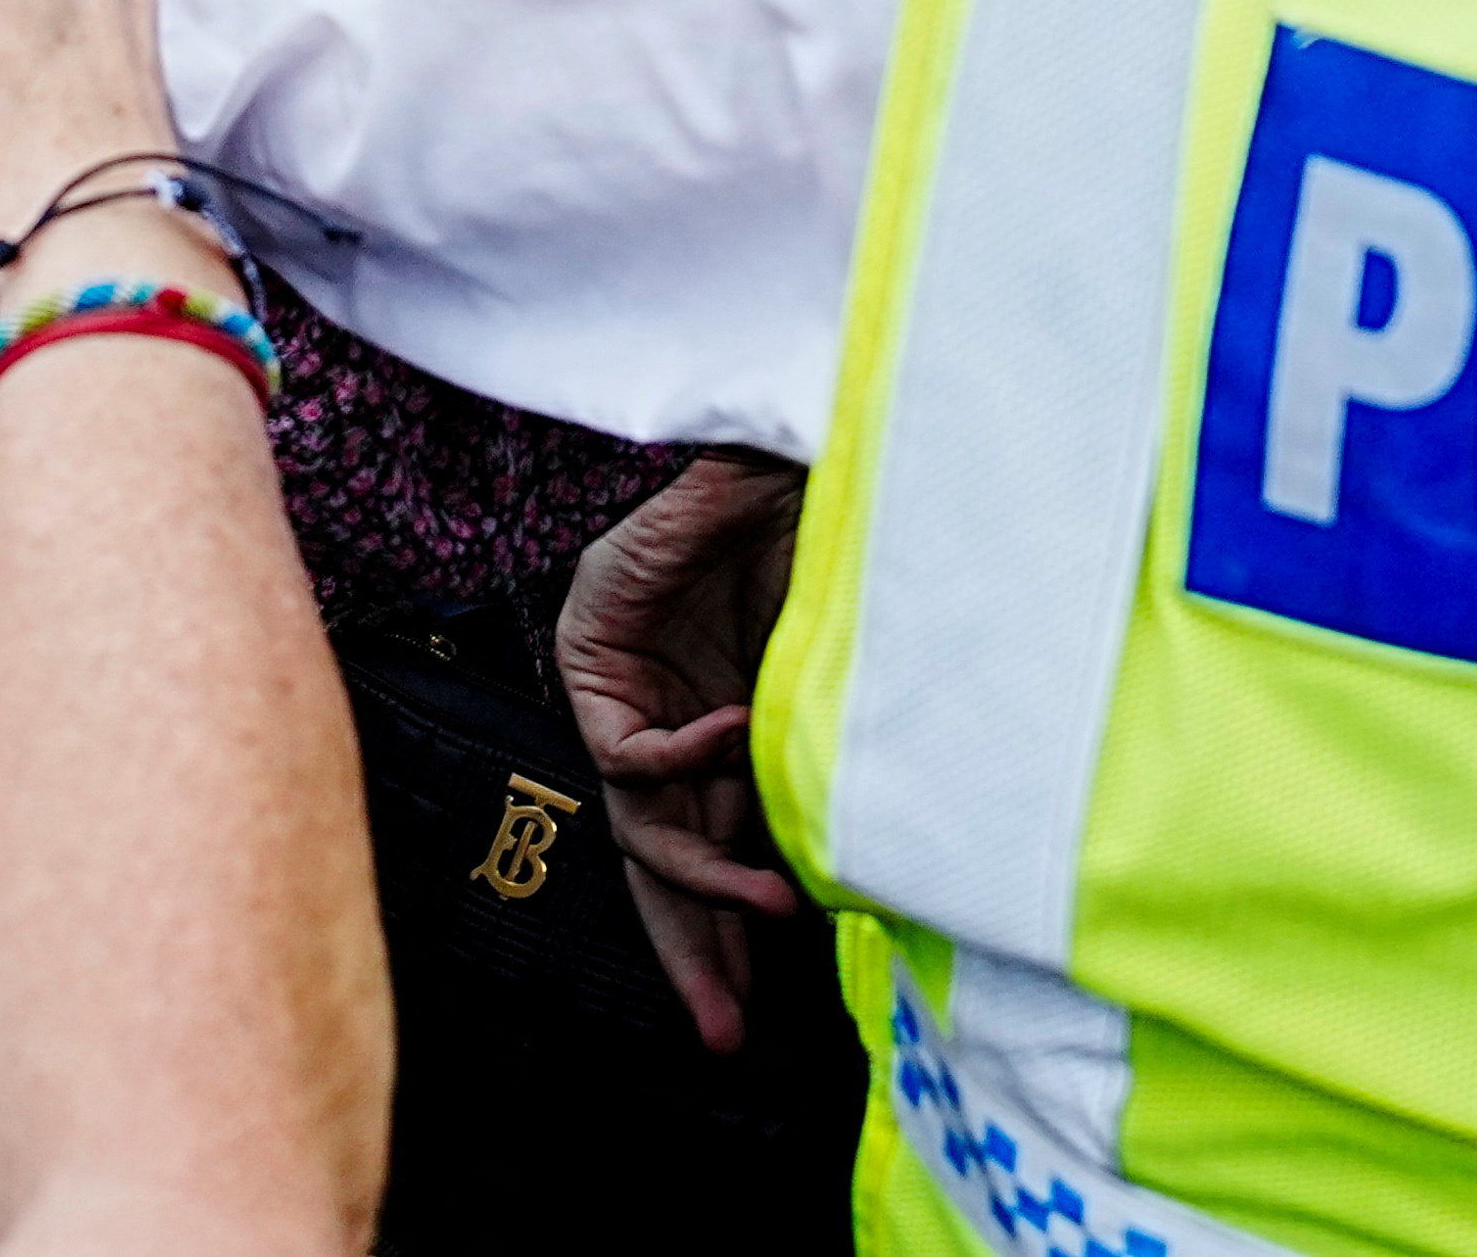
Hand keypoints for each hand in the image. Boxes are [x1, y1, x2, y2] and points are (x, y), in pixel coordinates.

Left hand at [554, 452, 804, 1056]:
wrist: (763, 443)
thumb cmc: (807, 537)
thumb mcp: (832, 666)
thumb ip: (829, 745)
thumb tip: (888, 849)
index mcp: (713, 734)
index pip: (707, 851)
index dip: (722, 934)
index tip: (751, 1015)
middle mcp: (658, 725)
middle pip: (662, 864)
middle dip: (694, 951)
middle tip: (725, 1034)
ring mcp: (619, 692)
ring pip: (640, 823)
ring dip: (703, 875)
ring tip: (769, 905)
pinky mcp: (588, 650)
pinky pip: (628, 743)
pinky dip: (686, 754)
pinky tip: (739, 739)